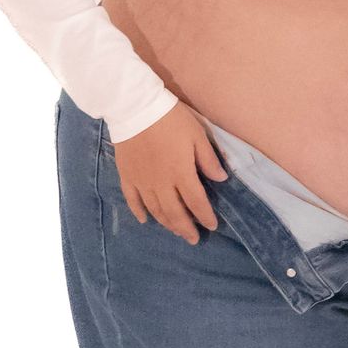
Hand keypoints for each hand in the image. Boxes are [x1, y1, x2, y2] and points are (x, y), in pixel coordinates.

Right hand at [112, 103, 226, 243]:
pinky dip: (139, 212)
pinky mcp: (126, 176)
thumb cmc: (171, 120)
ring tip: (176, 231)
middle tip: (193, 239)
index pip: (196, 202)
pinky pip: (132, 200)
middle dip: (185, 228)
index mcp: (181, 173)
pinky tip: (145, 220)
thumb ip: (208, 159)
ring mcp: (142, 182)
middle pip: (175, 212)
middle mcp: (161, 183)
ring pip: (155, 210)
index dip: (204, 216)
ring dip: (166, 223)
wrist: (135, 108)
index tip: (211, 226)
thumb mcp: (197, 136)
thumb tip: (221, 179)